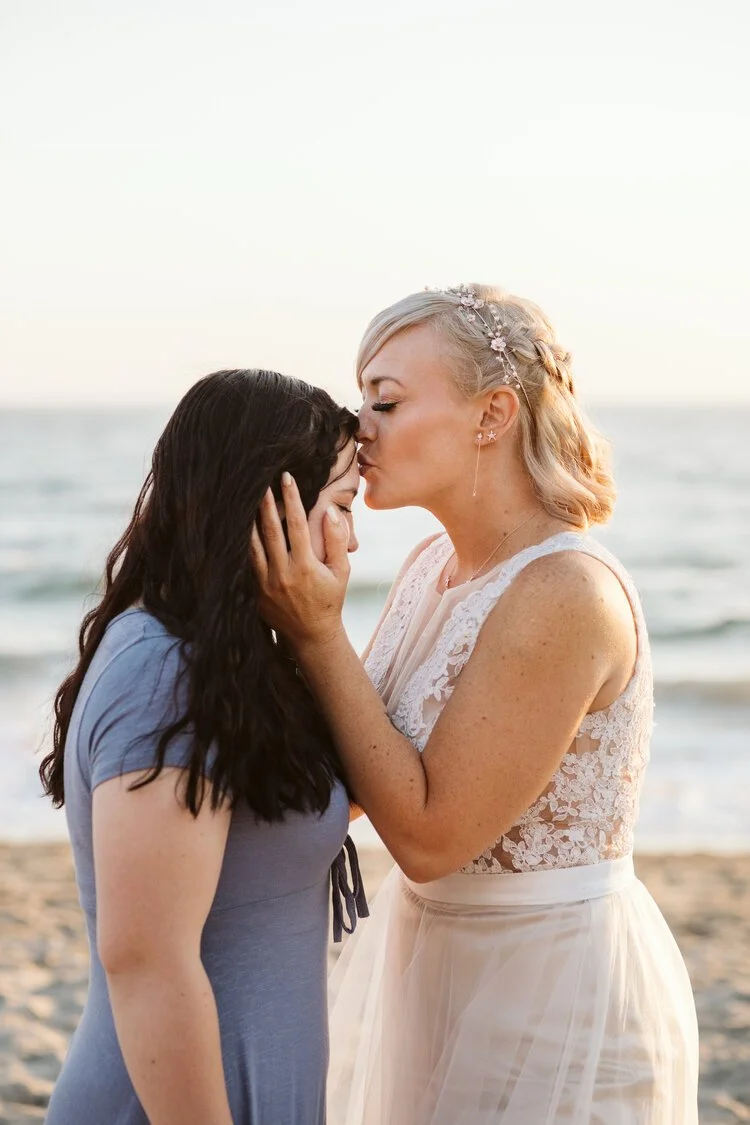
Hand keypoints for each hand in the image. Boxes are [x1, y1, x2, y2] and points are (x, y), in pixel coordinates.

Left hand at [250, 473, 349, 647]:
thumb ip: (337, 541)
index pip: (296, 524)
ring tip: (242, 500)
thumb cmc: (330, 599)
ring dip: (247, 521)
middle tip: (259, 481)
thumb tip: (330, 512)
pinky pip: (246, 563)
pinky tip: (237, 528)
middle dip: (264, 503)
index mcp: (306, 566)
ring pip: (252, 546)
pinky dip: (242, 545)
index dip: (291, 498)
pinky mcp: (255, 593)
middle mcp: (283, 574)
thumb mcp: (341, 571)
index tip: (286, 478)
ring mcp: (266, 584)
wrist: (311, 635)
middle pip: (270, 531)